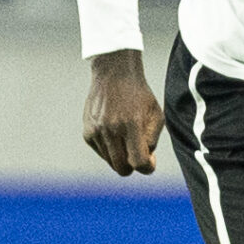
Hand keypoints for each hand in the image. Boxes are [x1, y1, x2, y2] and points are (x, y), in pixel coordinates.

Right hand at [83, 49, 164, 175]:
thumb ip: (152, 141)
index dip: (147, 167)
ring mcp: (96, 131)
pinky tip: (115, 132)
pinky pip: (101, 153)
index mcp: (131, 124)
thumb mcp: (156, 115)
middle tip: (139, 153)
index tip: (151, 161)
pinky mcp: (87, 132)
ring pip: (111, 162)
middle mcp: (110, 129)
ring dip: (122, 156)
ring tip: (127, 137)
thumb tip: (145, 163)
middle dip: (133, 166)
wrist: (114, 75)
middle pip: (122, 168)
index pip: (138, 161)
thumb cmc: (140, 96)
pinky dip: (110, 149)